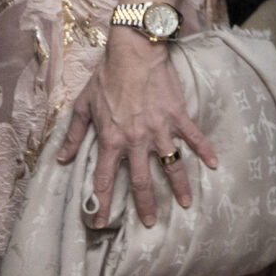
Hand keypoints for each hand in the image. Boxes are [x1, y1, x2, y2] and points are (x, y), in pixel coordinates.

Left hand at [56, 36, 218, 227]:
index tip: (100, 222)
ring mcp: (159, 128)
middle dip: (145, 205)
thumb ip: (74, 136)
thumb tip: (60, 159)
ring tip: (186, 204)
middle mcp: (135, 139)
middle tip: (149, 224)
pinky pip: (193, 137)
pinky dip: (204, 150)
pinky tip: (214, 164)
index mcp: (110, 139)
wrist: (134, 52)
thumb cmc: (106, 77)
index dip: (101, 203)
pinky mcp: (177, 115)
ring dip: (179, 186)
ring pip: (171, 165)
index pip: (103, 179)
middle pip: (140, 180)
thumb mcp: (82, 106)